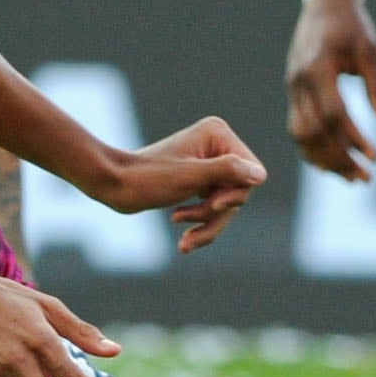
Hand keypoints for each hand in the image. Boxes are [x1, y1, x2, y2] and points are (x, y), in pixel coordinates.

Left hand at [99, 117, 266, 251]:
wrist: (114, 185)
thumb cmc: (148, 178)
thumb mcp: (191, 177)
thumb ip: (228, 171)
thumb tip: (261, 175)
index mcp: (218, 134)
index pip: (251, 173)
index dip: (235, 195)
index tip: (212, 207)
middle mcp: (217, 144)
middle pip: (238, 191)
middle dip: (216, 215)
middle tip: (189, 228)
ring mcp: (209, 162)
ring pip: (226, 203)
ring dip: (207, 224)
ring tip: (185, 242)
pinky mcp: (199, 178)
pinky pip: (213, 206)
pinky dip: (200, 222)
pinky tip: (182, 233)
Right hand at [286, 0, 375, 181]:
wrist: (324, 4)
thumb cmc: (352, 26)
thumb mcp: (371, 51)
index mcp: (317, 68)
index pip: (334, 114)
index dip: (354, 139)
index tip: (375, 157)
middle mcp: (299, 82)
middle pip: (314, 131)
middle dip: (339, 159)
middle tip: (365, 178)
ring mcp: (293, 88)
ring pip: (301, 135)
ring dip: (325, 159)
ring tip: (352, 177)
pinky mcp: (294, 93)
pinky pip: (298, 128)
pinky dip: (313, 149)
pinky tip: (333, 163)